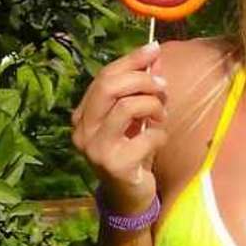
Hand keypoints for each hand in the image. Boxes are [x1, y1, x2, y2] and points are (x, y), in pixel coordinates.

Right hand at [71, 41, 167, 215]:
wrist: (129, 196)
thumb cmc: (133, 150)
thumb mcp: (138, 116)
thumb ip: (142, 87)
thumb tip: (154, 55)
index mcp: (84, 114)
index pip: (104, 76)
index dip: (131, 60)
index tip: (154, 49)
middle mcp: (82, 130)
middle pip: (109, 87)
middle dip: (143, 80)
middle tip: (163, 87)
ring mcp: (95, 149)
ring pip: (128, 107)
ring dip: (154, 107)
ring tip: (161, 117)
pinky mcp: (115, 165)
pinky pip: (147, 136)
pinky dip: (160, 134)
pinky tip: (159, 141)